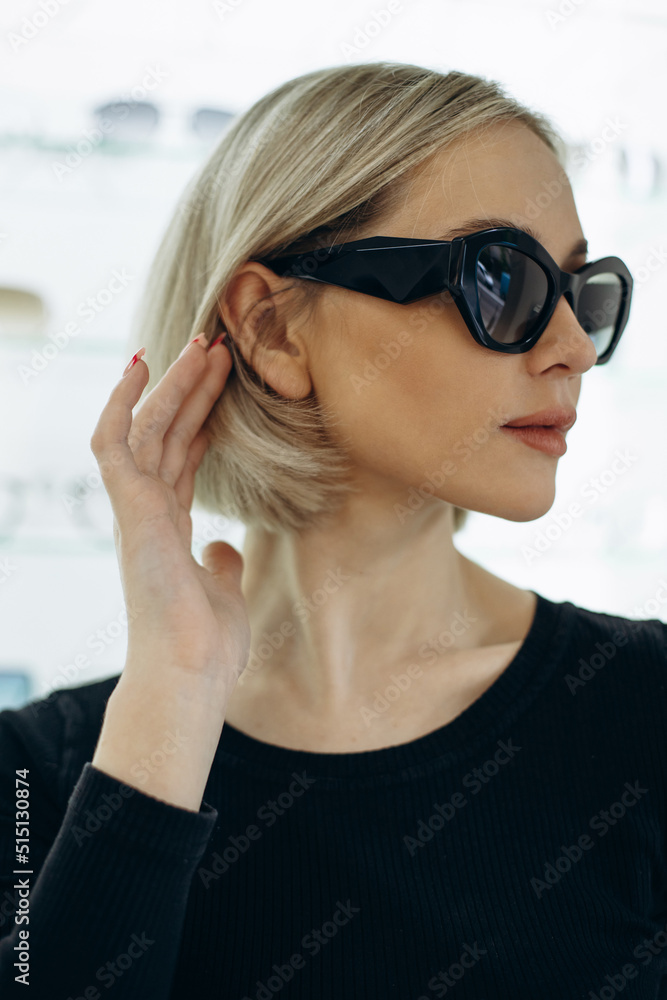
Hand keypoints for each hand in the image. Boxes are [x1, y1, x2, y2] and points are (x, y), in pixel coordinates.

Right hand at [90, 335, 250, 697]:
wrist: (189, 673)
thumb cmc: (205, 645)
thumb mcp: (223, 592)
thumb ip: (220, 563)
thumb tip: (224, 549)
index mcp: (169, 527)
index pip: (180, 458)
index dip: (198, 419)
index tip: (222, 386)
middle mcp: (148, 511)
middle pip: (167, 433)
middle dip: (190, 388)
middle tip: (216, 346)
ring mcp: (134, 507)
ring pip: (148, 427)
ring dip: (174, 383)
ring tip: (202, 343)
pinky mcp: (128, 507)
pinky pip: (115, 442)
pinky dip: (123, 401)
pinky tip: (141, 364)